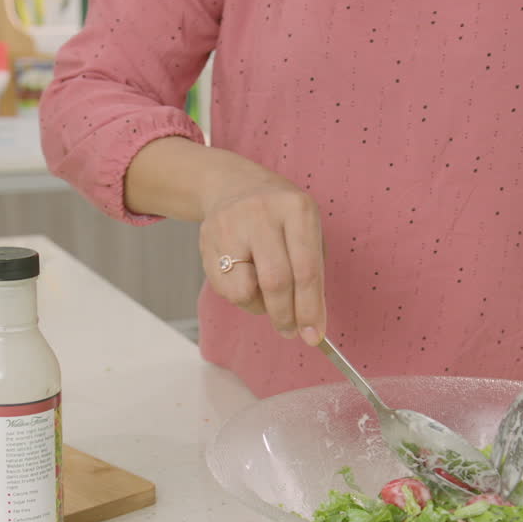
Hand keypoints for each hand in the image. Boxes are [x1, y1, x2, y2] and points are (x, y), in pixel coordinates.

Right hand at [198, 163, 326, 345]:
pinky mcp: (207, 240)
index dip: (311, 309)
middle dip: (286, 316)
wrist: (233, 185)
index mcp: (297, 209)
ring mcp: (231, 226)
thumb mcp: (305, 229)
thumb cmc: (279, 216)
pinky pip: (226, 289)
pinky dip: (240, 297)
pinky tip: (245, 278)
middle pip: (276, 282)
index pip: (307, 269)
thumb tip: (310, 323)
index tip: (315, 336)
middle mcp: (262, 213)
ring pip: (246, 291)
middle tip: (291, 331)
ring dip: (260, 307)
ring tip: (264, 293)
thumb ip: (311, 272)